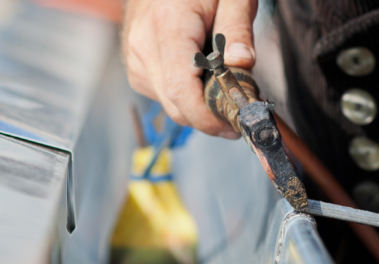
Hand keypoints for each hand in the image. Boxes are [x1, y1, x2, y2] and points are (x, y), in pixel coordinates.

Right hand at [122, 0, 256, 137]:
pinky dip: (187, 96)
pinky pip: (164, 96)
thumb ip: (238, 27)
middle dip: (211, 116)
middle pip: (176, 105)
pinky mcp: (136, 68)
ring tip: (224, 84)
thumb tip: (243, 64)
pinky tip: (203, 76)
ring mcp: (135, 59)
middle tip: (242, 108)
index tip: (236, 122)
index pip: (181, 90)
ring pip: (170, 105)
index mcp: (166, 26)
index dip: (208, 116)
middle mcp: (143, 46)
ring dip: (200, 106)